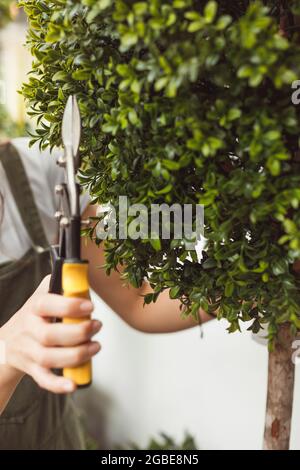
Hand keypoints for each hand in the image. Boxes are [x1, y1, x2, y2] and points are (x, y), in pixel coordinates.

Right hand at [0, 276, 100, 393]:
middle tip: (97, 325)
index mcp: (33, 307)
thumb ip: (62, 284)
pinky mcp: (32, 369)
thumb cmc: (34, 316)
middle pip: (49, 335)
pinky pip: (43, 379)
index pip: (46, 304)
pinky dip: (58, 384)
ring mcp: (29, 351)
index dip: (69, 306)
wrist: (7, 342)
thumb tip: (84, 278)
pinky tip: (74, 383)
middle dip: (78, 333)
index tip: (90, 306)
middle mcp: (29, 329)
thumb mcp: (43, 294)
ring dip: (76, 355)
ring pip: (48, 358)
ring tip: (95, 346)